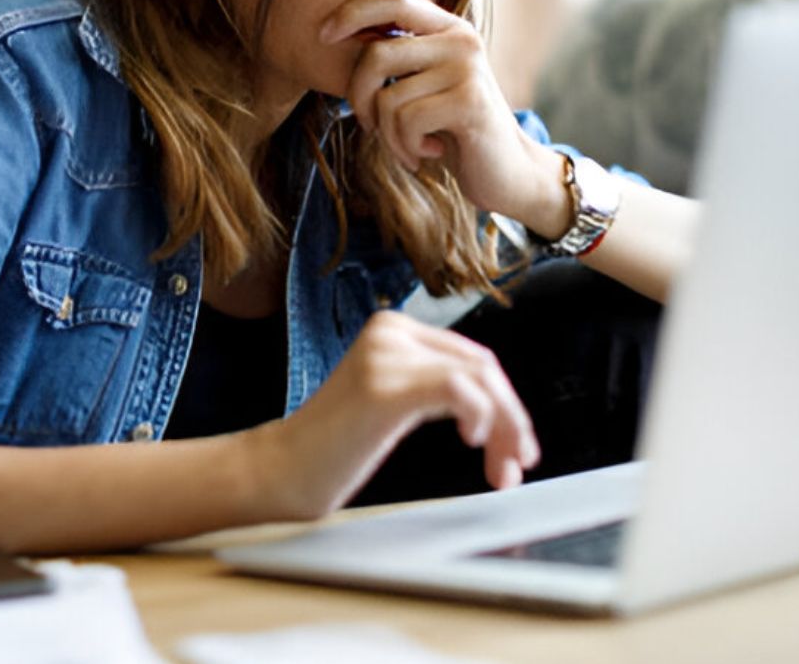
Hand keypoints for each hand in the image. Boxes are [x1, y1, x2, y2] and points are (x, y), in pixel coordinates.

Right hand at [249, 311, 539, 519]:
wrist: (281, 471)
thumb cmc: (334, 448)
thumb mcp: (393, 402)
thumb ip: (434, 386)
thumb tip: (504, 408)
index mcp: (393, 328)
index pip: (472, 356)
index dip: (506, 403)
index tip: (515, 447)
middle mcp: (391, 330)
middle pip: (483, 366)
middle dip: (512, 418)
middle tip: (517, 464)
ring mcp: (386, 355)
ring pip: (479, 378)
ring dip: (505, 427)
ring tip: (501, 469)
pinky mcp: (385, 385)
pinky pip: (458, 390)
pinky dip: (481, 416)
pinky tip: (473, 441)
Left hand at [319, 0, 566, 228]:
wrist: (506, 171)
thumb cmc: (453, 130)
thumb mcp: (424, 86)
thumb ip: (397, 59)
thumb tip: (336, 34)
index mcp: (448, 28)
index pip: (392, 2)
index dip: (351, 13)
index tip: (323, 36)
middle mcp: (460, 40)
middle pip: (376, 55)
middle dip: (359, 98)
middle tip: (370, 125)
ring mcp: (467, 68)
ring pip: (388, 98)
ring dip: (388, 135)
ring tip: (409, 146)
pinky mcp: (468, 102)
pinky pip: (406, 122)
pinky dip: (405, 147)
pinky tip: (429, 153)